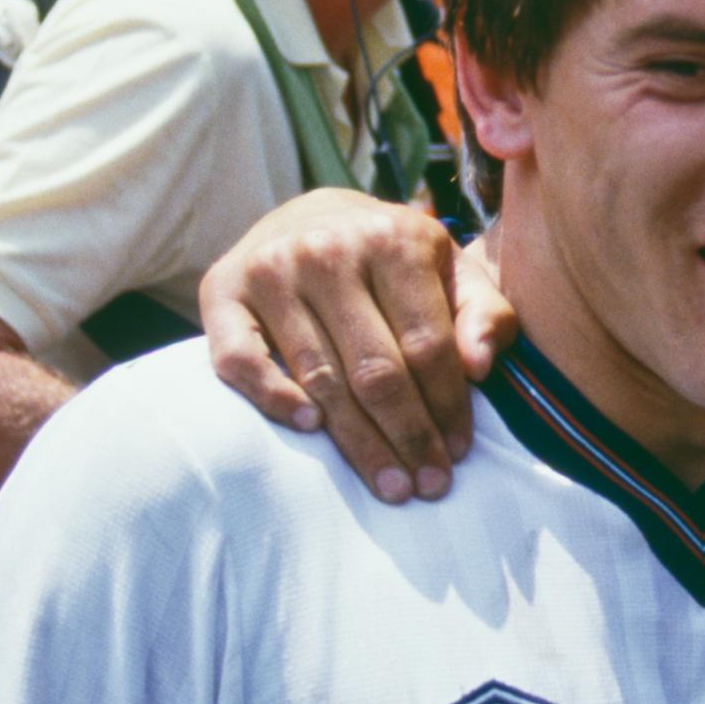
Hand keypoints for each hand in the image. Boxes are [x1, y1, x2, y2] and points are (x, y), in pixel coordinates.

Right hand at [198, 190, 518, 502]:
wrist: (309, 217)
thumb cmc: (393, 261)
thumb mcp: (451, 270)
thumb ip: (483, 312)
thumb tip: (480, 367)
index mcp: (394, 238)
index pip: (428, 343)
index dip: (447, 405)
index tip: (459, 452)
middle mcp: (329, 250)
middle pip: (376, 368)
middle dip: (408, 435)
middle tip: (427, 486)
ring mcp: (271, 271)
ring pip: (320, 377)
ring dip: (358, 441)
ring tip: (390, 484)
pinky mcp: (221, 293)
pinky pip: (241, 362)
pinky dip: (274, 399)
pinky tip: (311, 429)